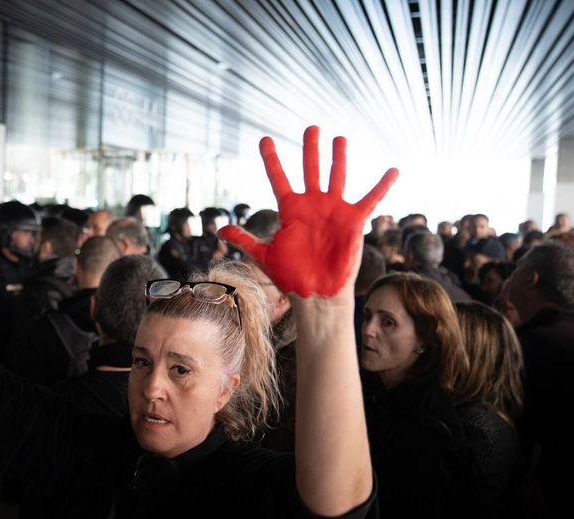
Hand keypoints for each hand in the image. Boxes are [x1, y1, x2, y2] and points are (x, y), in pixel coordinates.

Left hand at [219, 126, 398, 297]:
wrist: (315, 293)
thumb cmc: (290, 275)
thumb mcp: (265, 255)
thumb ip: (246, 240)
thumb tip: (221, 230)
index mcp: (290, 210)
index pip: (278, 178)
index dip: (272, 159)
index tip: (264, 139)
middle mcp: (312, 205)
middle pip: (310, 170)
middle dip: (310, 149)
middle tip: (311, 128)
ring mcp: (333, 210)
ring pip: (337, 177)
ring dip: (338, 158)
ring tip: (339, 138)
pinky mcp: (353, 221)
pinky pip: (370, 199)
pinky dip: (382, 186)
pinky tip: (393, 170)